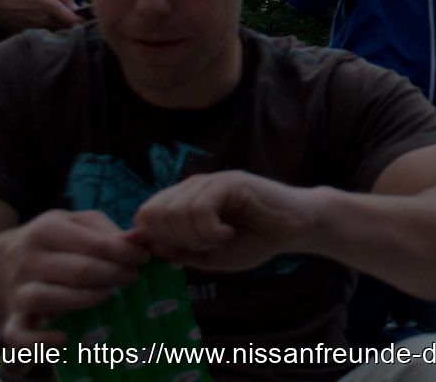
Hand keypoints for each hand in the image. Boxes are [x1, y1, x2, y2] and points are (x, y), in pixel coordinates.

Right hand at [0, 0, 82, 32]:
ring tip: (71, 28)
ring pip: (60, 34)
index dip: (87, 22)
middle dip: (79, 28)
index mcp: (51, 7)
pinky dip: (54, 35)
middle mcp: (47, 20)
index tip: (94, 21)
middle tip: (86, 25)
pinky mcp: (32, 36)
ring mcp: (39, 30)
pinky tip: (55, 31)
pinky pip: (48, 37)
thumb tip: (76, 5)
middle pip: (69, 29)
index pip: (75, 20)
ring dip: (67, 32)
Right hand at [0, 210, 148, 345]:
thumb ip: (111, 231)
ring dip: (85, 299)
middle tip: (132, 277)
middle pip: (78, 271)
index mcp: (47, 230)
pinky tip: (63, 338)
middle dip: (114, 275)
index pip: (94, 244)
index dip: (125, 254)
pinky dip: (38, 342)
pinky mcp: (14, 317)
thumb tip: (143, 237)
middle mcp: (28, 260)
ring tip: (108, 294)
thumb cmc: (60, 240)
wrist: (7, 259)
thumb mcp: (81, 224)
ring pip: (46, 299)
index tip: (144, 259)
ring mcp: (18, 290)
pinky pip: (17, 336)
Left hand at [130, 171, 310, 272]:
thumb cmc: (253, 241)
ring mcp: (210, 181)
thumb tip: (141, 244)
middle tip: (206, 245)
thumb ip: (174, 249)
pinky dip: (211, 232)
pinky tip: (229, 233)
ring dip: (197, 238)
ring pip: (175, 213)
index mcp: (183, 201)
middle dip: (175, 240)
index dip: (157, 240)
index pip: (144, 216)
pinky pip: (200, 210)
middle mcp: (192, 187)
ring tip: (221, 239)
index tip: (187, 252)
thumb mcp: (206, 255)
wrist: (294, 228)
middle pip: (153, 215)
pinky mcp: (229, 182)